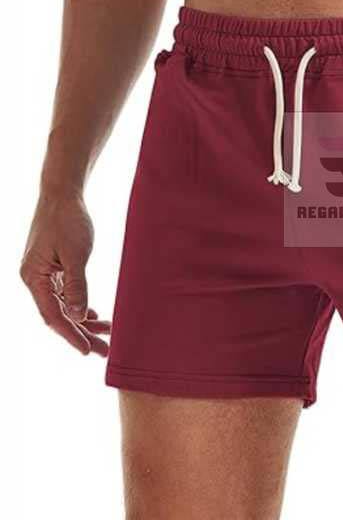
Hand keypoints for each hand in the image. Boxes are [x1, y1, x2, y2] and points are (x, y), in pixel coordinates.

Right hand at [20, 190, 110, 354]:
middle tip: (105, 350)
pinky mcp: (53, 266)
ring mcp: (43, 273)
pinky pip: (65, 293)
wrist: (62, 193)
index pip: (53, 316)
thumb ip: (77, 285)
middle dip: (81, 333)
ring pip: (63, 305)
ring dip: (83, 320)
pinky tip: (93, 314)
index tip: (87, 351)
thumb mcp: (76, 253)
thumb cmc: (68, 220)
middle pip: (58, 314)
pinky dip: (79, 304)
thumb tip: (79, 315)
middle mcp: (35, 278)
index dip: (71, 335)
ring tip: (106, 332)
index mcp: (34, 277)